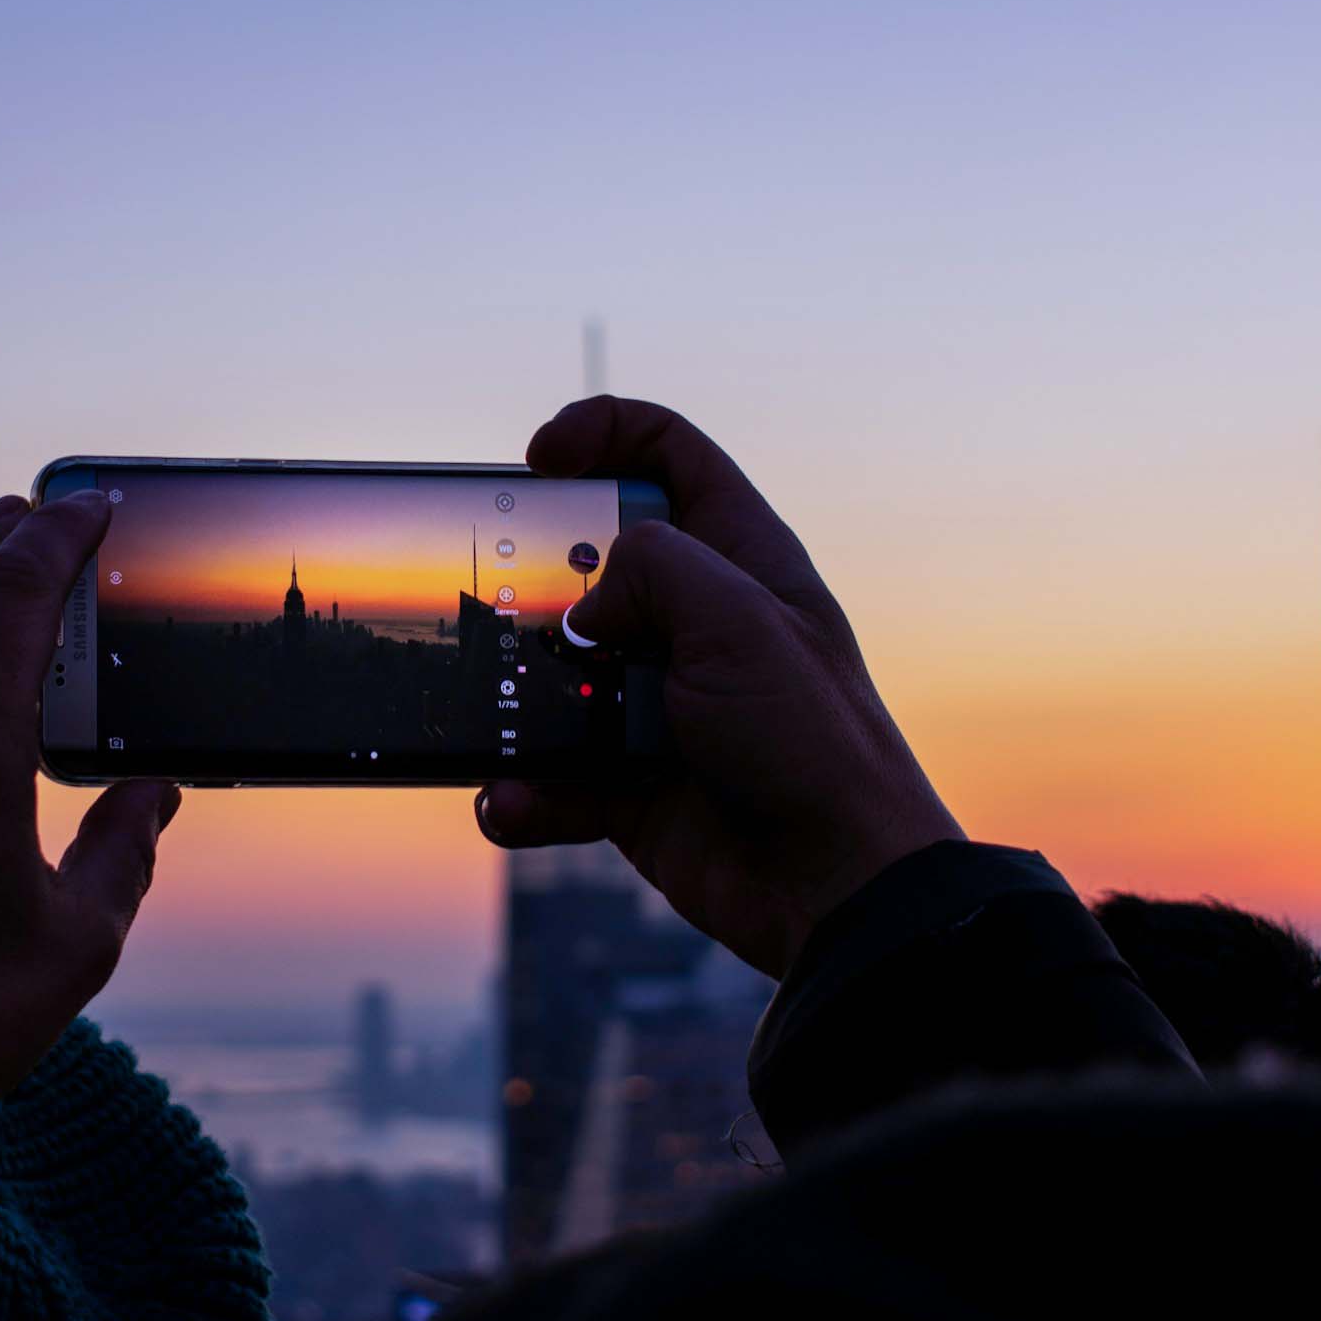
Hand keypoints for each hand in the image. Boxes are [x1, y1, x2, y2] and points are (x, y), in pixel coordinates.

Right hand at [477, 397, 961, 978]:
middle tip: (493, 593)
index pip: (669, 456)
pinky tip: (511, 800)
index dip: (602, 432)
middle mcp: (696, 624)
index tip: (538, 457)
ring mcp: (658, 704)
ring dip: (512, 697)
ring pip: (554, 675)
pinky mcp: (628, 782)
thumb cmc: (809, 741)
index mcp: (740, 562)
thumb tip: (584, 612)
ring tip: (488, 713)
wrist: (831, 887)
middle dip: (530, 576)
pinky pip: (550, 773)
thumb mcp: (737, 618)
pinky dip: (523, 789)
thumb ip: (650, 569)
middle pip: (590, 563)